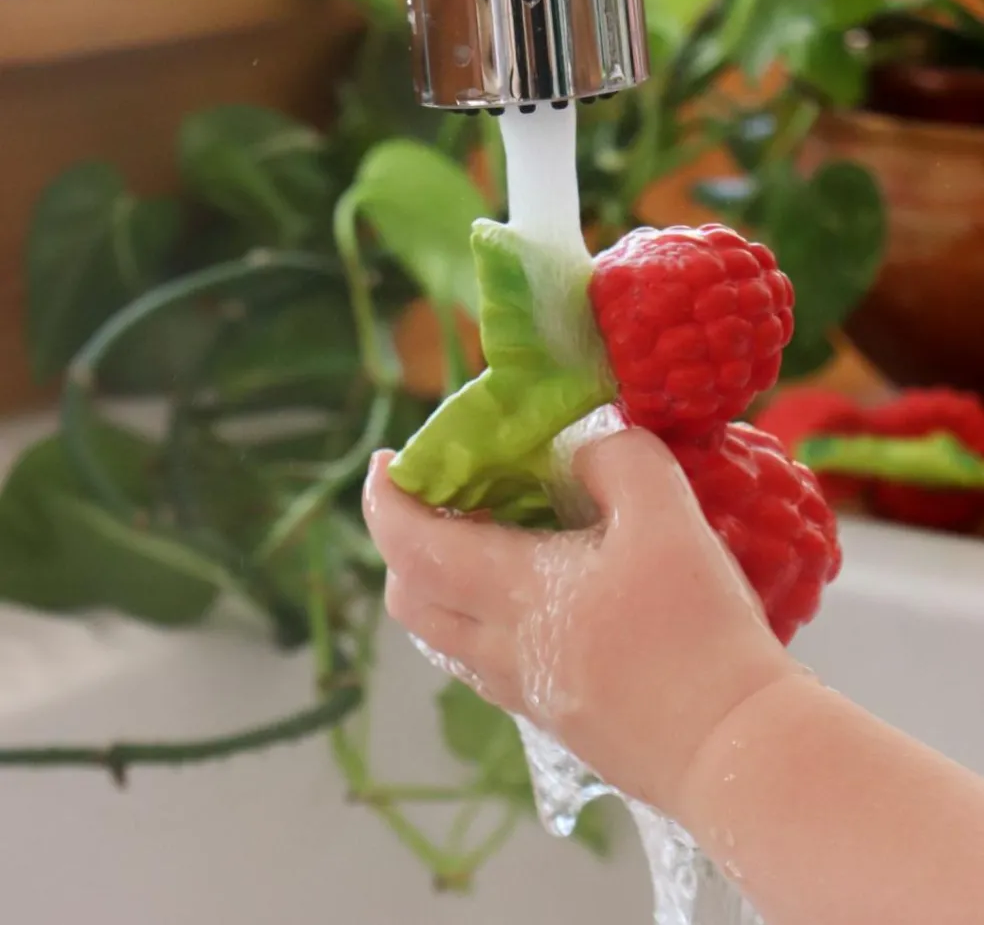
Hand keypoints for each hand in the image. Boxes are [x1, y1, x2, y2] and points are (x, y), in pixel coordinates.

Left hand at [363, 428, 801, 815]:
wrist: (733, 750)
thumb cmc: (696, 630)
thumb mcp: (667, 516)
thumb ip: (619, 460)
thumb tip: (581, 447)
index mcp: (514, 593)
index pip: (411, 545)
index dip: (384, 500)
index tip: (385, 464)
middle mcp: (501, 649)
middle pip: (410, 600)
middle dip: (403, 545)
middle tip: (441, 503)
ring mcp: (525, 692)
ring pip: (446, 636)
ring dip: (443, 586)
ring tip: (486, 546)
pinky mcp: (556, 719)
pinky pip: (488, 664)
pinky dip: (483, 622)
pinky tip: (539, 603)